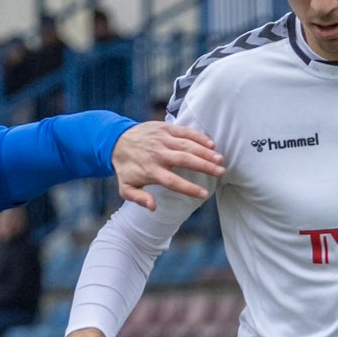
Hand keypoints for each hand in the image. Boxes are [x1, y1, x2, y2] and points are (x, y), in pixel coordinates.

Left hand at [110, 121, 224, 211]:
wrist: (116, 140)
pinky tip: (210, 144)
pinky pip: (184, 132)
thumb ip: (139, 198)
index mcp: (151, 170)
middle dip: (204, 166)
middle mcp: (158, 154)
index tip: (203, 194)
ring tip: (220, 159)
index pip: (173, 181)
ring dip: (205, 152)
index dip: (189, 188)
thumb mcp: (126, 187)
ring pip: (187, 145)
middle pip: (184, 160)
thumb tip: (153, 207)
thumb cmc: (126, 167)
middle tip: (220, 172)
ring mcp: (162, 140)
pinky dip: (198, 137)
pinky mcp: (165, 128)